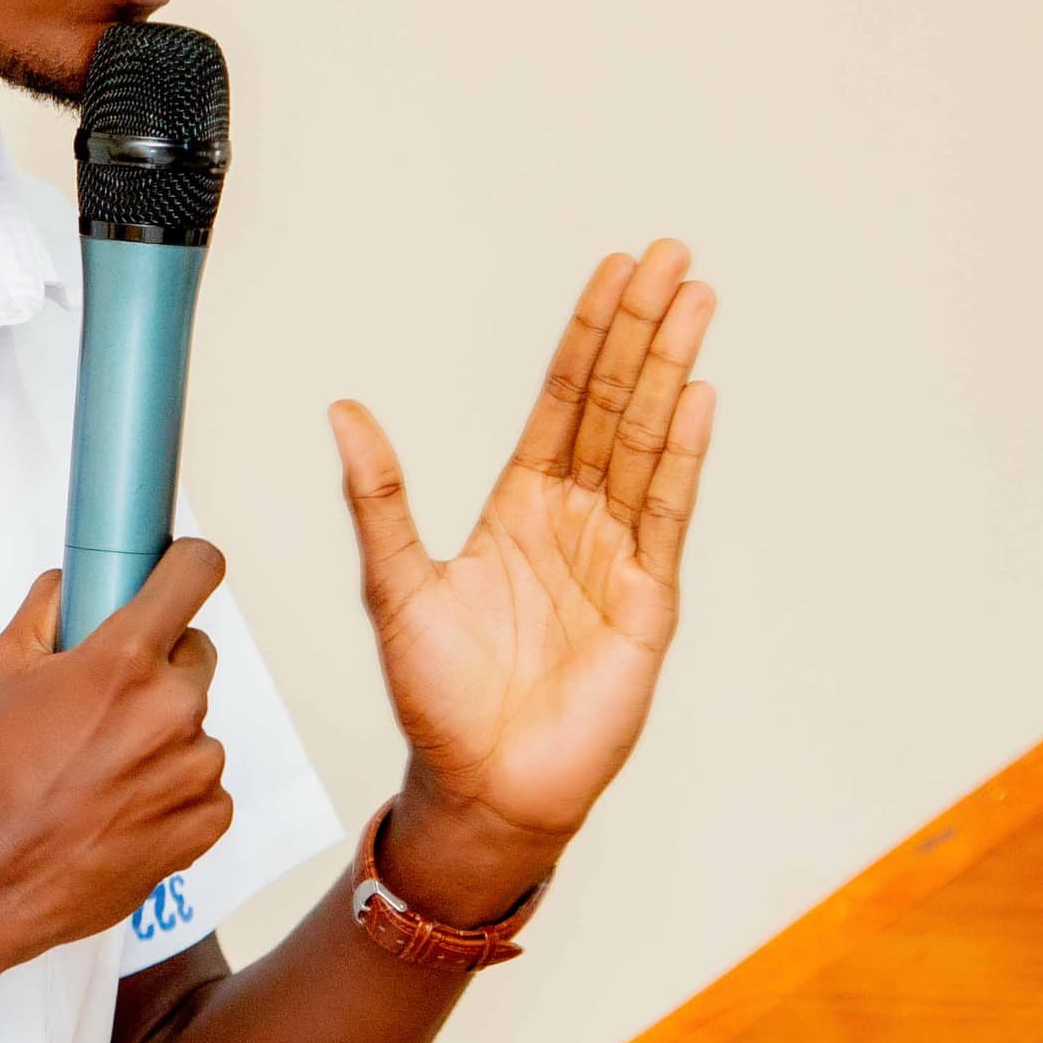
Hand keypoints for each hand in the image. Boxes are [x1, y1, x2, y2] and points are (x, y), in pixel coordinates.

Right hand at [0, 539, 235, 988]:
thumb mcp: (1, 670)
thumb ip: (46, 610)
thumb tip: (69, 585)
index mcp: (125, 659)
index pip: (195, 573)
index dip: (187, 567)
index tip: (180, 572)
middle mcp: (171, 708)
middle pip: (194, 654)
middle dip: (157, 667)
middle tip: (105, 702)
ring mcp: (194, 768)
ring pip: (195, 725)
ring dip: (162, 735)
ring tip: (100, 769)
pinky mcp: (204, 821)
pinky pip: (204, 785)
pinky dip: (172, 790)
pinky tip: (120, 805)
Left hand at [331, 241, 716, 921]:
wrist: (478, 786)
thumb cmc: (436, 698)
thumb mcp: (393, 583)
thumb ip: (379, 495)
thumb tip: (342, 412)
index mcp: (521, 506)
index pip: (564, 398)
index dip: (589, 334)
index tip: (613, 271)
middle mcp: (576, 519)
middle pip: (617, 402)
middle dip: (643, 328)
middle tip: (670, 255)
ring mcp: (617, 556)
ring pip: (648, 442)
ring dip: (672, 370)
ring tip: (695, 300)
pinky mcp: (646, 602)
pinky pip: (665, 514)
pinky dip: (683, 455)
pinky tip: (700, 397)